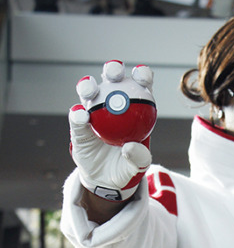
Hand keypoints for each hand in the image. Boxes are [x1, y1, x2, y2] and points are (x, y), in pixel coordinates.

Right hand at [69, 61, 155, 201]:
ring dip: (88, 86)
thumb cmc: (126, 166)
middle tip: (114, 75)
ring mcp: (93, 110)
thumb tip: (130, 146)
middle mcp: (112, 102)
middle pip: (112, 79)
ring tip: (89, 91)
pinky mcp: (78, 124)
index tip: (142, 79)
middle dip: (113, 69)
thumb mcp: (137, 166)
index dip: (142, 75)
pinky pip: (76, 116)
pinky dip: (77, 114)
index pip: (140, 85)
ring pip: (89, 91)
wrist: (105, 178)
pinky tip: (81, 116)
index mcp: (134, 107)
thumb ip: (139, 157)